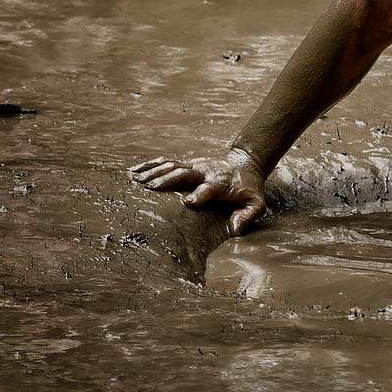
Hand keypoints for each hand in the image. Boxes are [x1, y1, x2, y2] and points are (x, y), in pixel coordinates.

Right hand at [129, 148, 265, 235]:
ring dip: (155, 172)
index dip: (200, 195)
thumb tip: (235, 228)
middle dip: (169, 179)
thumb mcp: (256, 203)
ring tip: (135, 179)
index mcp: (220, 183)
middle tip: (150, 187)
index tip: (187, 202)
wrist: (246, 164)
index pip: (209, 188)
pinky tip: (134, 170)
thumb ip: (248, 215)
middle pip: (185, 174)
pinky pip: (167, 162)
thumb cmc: (248, 189)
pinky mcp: (187, 163)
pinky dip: (150, 165)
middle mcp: (205, 171)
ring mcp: (195, 165)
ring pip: (173, 166)